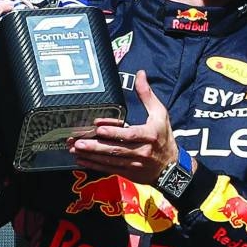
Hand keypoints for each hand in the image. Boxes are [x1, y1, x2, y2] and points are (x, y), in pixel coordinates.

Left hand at [67, 70, 193, 184]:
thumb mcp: (160, 114)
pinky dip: (95, 165)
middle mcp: (142, 151)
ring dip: (91, 155)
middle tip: (78, 142)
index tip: (99, 128)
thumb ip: (147, 94)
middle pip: (116, 149)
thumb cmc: (164, 137)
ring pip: (110, 160)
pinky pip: (109, 169)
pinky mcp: (128, 172)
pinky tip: (82, 160)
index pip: (130, 134)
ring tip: (75, 149)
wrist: (171, 168)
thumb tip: (140, 74)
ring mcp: (134, 164)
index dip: (114, 132)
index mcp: (150, 134)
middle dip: (96, 146)